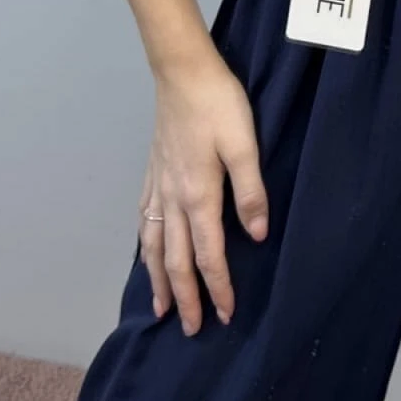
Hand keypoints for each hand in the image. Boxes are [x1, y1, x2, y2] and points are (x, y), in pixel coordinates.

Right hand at [139, 54, 270, 335]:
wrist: (182, 71)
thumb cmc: (218, 105)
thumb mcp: (245, 145)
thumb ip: (251, 192)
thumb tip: (256, 237)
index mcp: (199, 195)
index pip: (208, 255)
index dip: (217, 288)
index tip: (225, 315)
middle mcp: (173, 198)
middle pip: (175, 260)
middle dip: (184, 297)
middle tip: (190, 328)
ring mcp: (158, 185)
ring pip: (153, 245)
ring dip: (158, 280)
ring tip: (160, 307)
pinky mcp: (153, 172)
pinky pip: (144, 221)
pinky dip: (144, 246)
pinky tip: (146, 253)